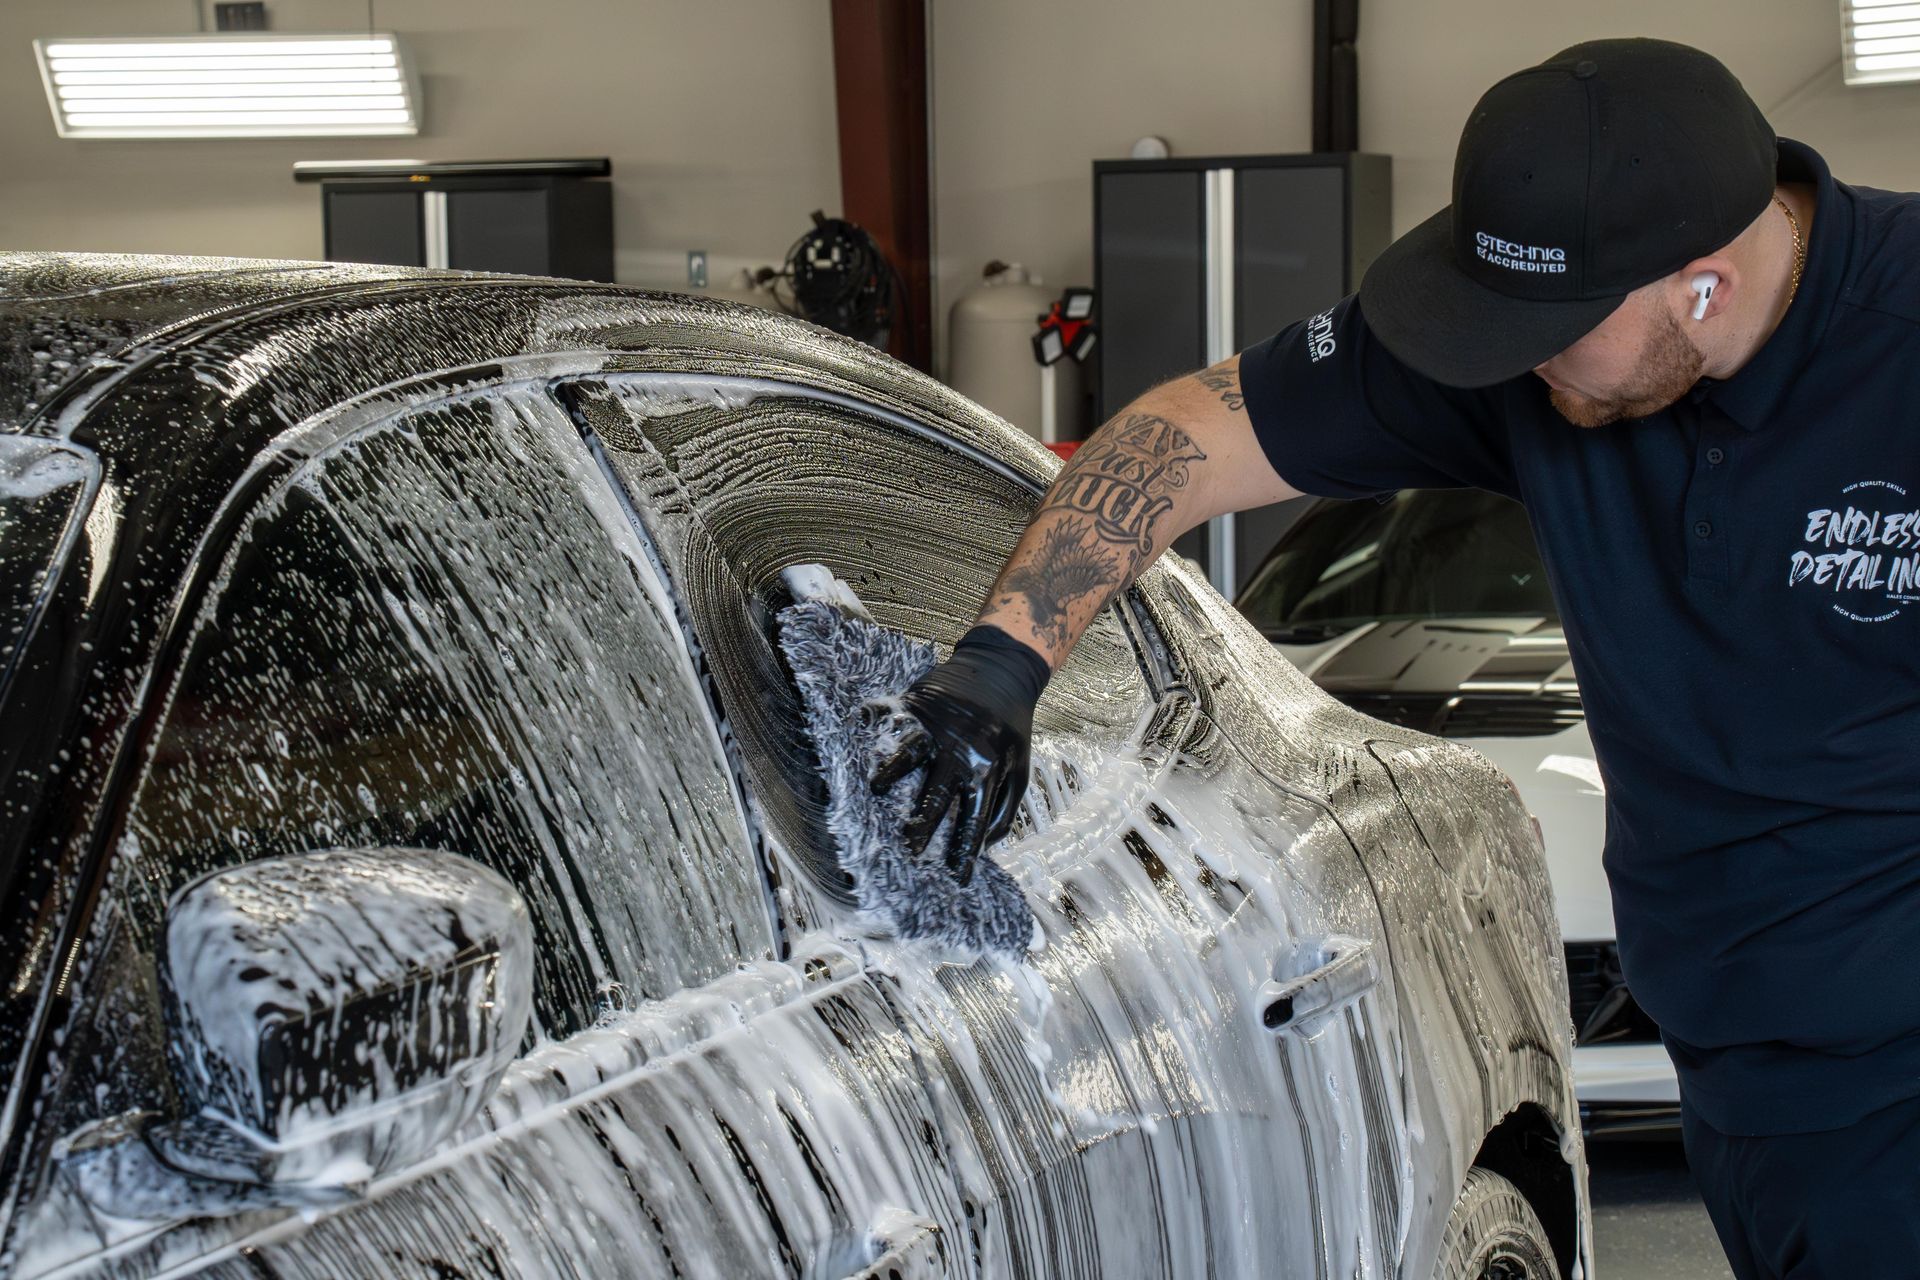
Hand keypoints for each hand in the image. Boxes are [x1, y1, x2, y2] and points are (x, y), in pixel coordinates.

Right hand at [870, 626, 1050, 882]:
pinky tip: (856, 731)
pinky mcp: (922, 704)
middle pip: (938, 795)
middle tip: (909, 850)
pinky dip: (874, 725)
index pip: (975, 818)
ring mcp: (939, 726)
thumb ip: (1005, 806)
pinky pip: (894, 719)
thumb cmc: (1011, 725)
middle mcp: (962, 751)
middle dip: (923, 824)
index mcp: (989, 769)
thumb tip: (987, 845)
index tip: (955, 877)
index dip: (965, 849)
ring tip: (874, 790)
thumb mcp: (1020, 766)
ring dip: (892, 773)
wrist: (1004, 669)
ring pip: (912, 755)